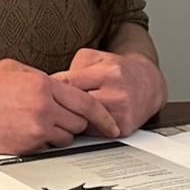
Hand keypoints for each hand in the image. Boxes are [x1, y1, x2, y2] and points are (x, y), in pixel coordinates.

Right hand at [0, 58, 120, 154]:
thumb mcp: (14, 69)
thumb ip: (41, 77)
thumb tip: (61, 86)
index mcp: (44, 85)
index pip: (86, 102)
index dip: (103, 115)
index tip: (113, 125)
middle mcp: (43, 108)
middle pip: (79, 122)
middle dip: (73, 121)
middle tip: (56, 115)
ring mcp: (35, 130)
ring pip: (65, 138)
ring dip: (58, 132)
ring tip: (35, 121)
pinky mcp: (25, 147)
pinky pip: (46, 148)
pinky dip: (41, 141)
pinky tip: (22, 130)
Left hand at [52, 48, 166, 137]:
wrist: (147, 84)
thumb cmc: (118, 70)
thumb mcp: (95, 57)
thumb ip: (74, 66)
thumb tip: (53, 81)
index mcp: (108, 73)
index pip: (70, 83)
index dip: (52, 87)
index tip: (42, 90)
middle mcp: (116, 94)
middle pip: (75, 105)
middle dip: (60, 104)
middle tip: (49, 103)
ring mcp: (120, 114)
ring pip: (82, 121)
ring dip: (71, 117)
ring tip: (65, 111)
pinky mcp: (122, 129)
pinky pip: (94, 132)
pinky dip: (85, 127)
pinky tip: (81, 118)